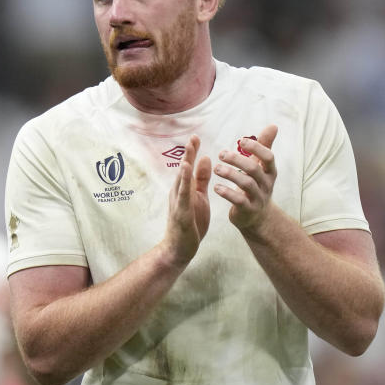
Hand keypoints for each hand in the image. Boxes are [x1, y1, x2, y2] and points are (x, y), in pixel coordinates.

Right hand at [161, 135, 211, 267]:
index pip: (189, 167)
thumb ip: (201, 179)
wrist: (179, 248)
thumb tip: (206, 158)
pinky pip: (183, 197)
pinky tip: (187, 175)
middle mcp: (179, 193)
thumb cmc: (191, 222)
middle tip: (193, 137)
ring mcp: (178, 203)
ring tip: (189, 151)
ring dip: (185, 166)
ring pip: (181, 181)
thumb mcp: (199, 197)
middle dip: (188, 154)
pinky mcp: (181, 213)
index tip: (196, 136)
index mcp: (185, 188)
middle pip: (183, 170)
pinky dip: (184, 184)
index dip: (192, 152)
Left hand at [213, 124, 277, 231]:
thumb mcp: (262, 166)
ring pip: (246, 184)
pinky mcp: (248, 210)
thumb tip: (274, 125)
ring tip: (217, 168)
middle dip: (237, 160)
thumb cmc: (257, 185)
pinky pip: (239, 200)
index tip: (241, 140)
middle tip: (221, 154)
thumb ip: (264, 146)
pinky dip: (227, 193)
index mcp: (269, 171)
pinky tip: (216, 187)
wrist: (258, 217)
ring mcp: (258, 197)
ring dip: (230, 174)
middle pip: (254, 169)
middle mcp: (266, 184)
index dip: (256, 148)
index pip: (268, 157)